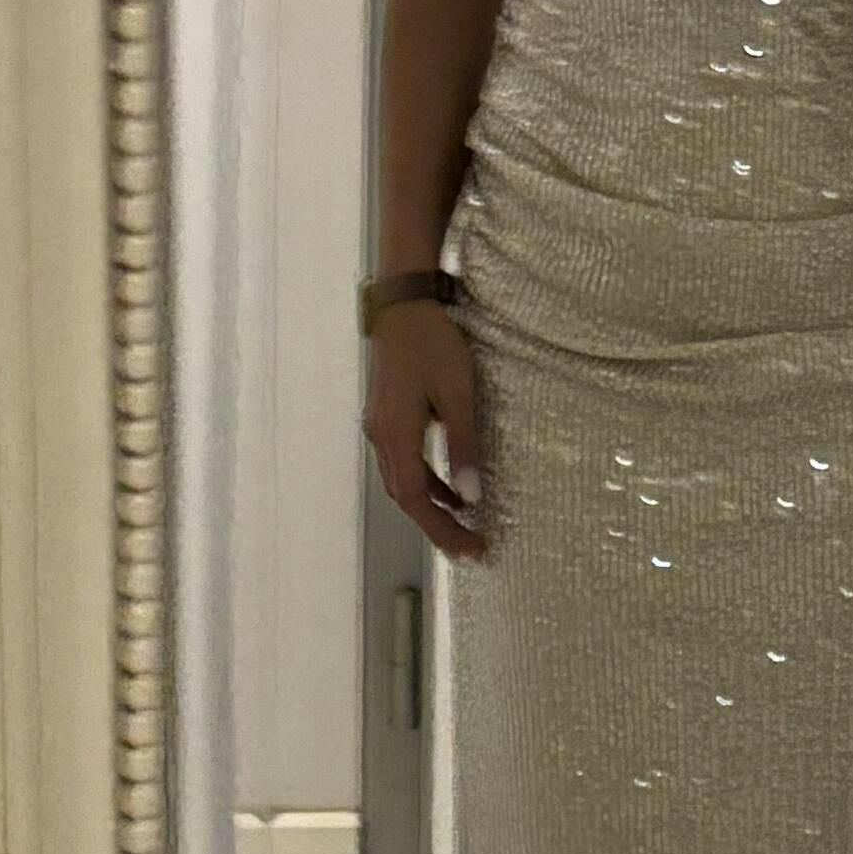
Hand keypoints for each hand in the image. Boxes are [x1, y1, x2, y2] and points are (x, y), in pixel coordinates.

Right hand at [366, 301, 486, 559]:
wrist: (404, 305)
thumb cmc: (434, 344)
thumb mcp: (458, 395)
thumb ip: (463, 447)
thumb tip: (470, 497)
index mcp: (395, 436)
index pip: (416, 500)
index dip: (442, 529)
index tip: (471, 548)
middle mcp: (381, 437)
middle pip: (406, 498)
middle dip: (437, 526)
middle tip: (470, 547)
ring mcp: (381, 427)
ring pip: (403, 481)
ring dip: (432, 506)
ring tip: (463, 525)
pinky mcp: (388, 415)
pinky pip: (405, 461)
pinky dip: (427, 480)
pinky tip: (450, 486)